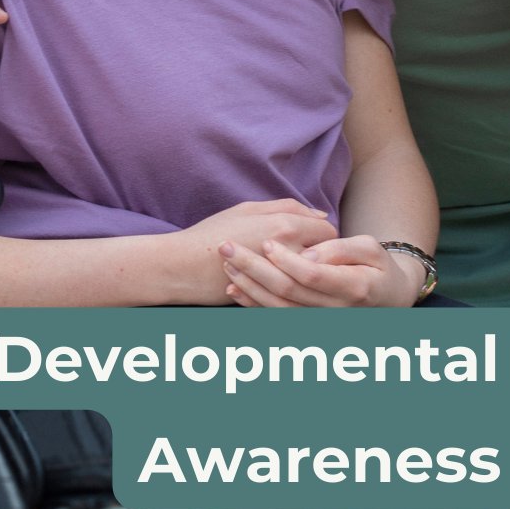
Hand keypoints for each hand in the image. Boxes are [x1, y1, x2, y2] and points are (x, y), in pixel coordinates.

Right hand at [173, 199, 336, 303]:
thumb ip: (288, 208)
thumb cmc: (212, 233)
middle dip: (325, 257)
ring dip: (316, 276)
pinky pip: (299, 298)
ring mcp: (282, 280)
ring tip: (303, 272)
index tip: (316, 239)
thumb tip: (319, 215)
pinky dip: (302, 293)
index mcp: (285, 227)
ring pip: (316, 281)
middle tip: (314, 256)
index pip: (328, 232)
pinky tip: (291, 287)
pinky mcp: (272, 300)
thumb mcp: (248, 209)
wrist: (181, 266)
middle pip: (327, 258)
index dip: (325, 235)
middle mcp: (289, 253)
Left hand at [222, 235, 421, 307]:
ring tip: (227, 263)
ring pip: (276, 307)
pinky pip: (276, 317)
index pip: (311, 275)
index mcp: (353, 287)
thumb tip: (308, 254)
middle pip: (287, 291)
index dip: (286, 260)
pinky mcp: (308, 324)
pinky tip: (234, 287)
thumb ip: (340, 249)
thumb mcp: (370, 249)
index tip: (266, 241)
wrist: (388, 299)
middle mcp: (334, 310)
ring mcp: (320, 321)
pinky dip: (252, 304)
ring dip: (248, 285)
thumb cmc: (378, 267)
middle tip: (228, 246)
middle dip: (254, 267)